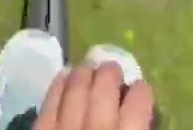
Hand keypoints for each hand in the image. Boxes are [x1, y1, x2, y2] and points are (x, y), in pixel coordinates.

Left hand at [32, 63, 154, 129]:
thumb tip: (143, 119)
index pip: (137, 108)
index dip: (140, 93)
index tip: (140, 86)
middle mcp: (97, 129)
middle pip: (104, 90)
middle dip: (109, 74)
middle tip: (112, 69)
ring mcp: (65, 129)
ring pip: (75, 91)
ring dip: (83, 75)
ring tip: (88, 68)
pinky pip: (49, 103)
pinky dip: (58, 86)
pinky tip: (63, 76)